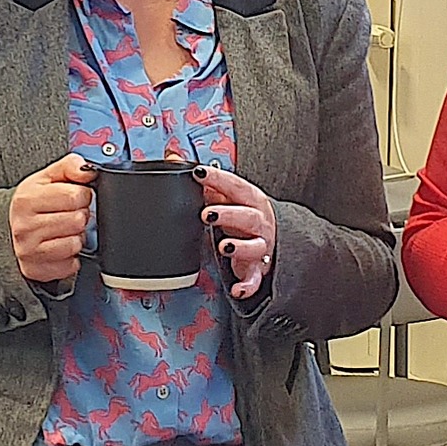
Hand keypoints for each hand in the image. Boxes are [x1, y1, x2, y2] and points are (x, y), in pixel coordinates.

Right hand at [10, 154, 95, 283]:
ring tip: (66, 230)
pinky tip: (62, 246)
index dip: (82, 195)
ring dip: (77, 236)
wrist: (12, 229)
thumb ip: (70, 166)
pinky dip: (72, 257)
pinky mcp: (36, 269)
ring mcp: (29, 250)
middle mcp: (24, 226)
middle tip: (70, 214)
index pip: (75, 196)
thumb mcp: (48, 177)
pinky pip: (71, 265)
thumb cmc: (34, 203)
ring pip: (75, 243)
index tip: (76, 197)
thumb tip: (87, 170)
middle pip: (77, 220)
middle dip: (80, 216)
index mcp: (27, 199)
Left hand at [200, 166, 275, 298]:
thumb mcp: (227, 196)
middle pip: (248, 215)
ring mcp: (261, 246)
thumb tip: (174, 156)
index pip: (236, 186)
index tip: (199, 174)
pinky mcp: (258, 269)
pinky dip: (247, 285)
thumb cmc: (244, 215)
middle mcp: (259, 221)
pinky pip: (255, 278)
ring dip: (240, 246)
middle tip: (206, 213)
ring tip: (224, 247)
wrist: (272, 240)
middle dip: (228, 214)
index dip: (218, 179)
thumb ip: (203, 180)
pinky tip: (237, 289)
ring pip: (255, 246)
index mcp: (250, 200)